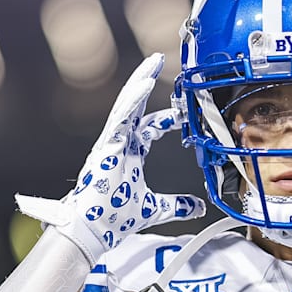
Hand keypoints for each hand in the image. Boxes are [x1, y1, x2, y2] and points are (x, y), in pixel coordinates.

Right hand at [16, 53, 205, 263]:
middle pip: (135, 106)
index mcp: (129, 154)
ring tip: (152, 62)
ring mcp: (111, 143)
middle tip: (159, 62)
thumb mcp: (155, 208)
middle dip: (147, 83)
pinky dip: (133, 100)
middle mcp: (119, 144)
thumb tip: (197, 207)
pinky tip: (145, 84)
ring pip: (126, 104)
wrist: (93, 229)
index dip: (166, 118)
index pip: (148, 128)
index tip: (182, 114)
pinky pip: (120, 117)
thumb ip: (177, 205)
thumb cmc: (113, 217)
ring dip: (140, 82)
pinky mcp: (105, 145)